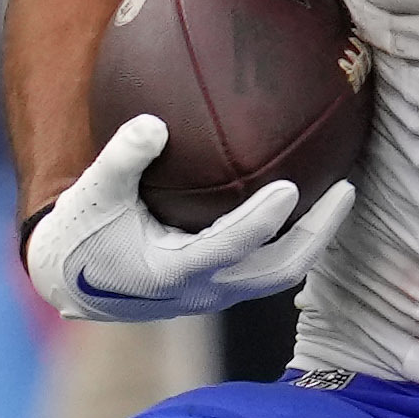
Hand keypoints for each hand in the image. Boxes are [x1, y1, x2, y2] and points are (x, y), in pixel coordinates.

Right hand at [23, 113, 352, 323]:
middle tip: (347, 189)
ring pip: (281, 273)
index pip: (231, 247)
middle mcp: (205, 290)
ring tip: (340, 194)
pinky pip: (269, 266)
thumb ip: (121, 159)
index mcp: (173, 271)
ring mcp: (217, 294)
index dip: (263, 221)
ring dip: (314, 238)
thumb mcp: (92, 194)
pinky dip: (292, 238)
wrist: (70, 284)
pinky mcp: (221, 288)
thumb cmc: (82, 233)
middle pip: (280, 271)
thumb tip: (155, 124)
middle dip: (319, 233)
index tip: (290, 187)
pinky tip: (308, 203)